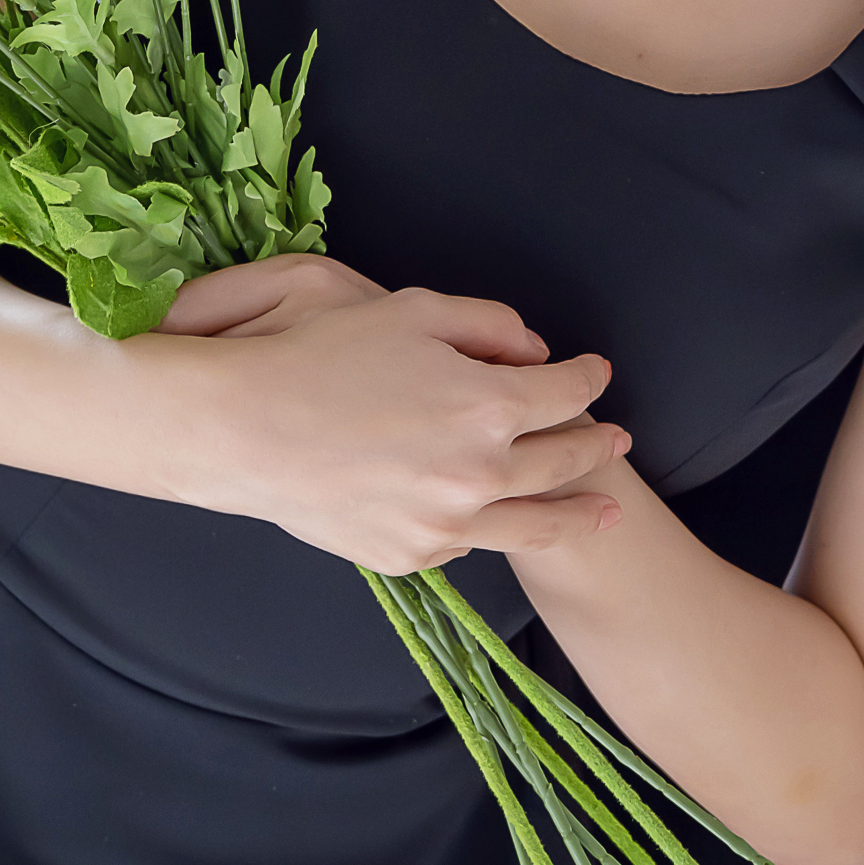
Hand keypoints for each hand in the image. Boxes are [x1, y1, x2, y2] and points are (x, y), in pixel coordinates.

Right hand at [166, 267, 629, 573]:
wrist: (245, 430)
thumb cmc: (322, 356)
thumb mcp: (411, 309)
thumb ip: (486, 324)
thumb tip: (533, 349)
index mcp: (489, 404)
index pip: (564, 391)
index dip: (587, 377)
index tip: (595, 371)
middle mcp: (480, 472)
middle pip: (561, 459)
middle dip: (595, 443)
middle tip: (618, 438)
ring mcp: (447, 522)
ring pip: (534, 524)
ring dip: (580, 514)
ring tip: (609, 513)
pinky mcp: (411, 554)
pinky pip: (469, 545)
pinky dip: (493, 529)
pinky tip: (507, 521)